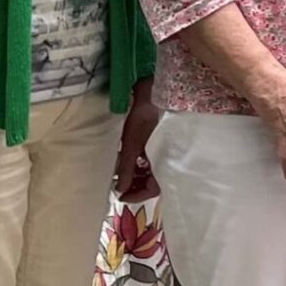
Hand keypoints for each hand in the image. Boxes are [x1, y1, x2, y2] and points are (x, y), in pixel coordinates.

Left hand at [115, 80, 161, 198]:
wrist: (157, 90)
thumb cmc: (146, 118)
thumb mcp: (133, 144)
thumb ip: (126, 168)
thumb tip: (120, 190)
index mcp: (166, 162)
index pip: (154, 189)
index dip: (137, 195)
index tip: (120, 195)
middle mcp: (168, 157)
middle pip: (153, 180)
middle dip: (134, 184)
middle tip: (117, 183)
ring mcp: (164, 147)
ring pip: (150, 168)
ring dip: (135, 172)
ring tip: (118, 170)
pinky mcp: (159, 137)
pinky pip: (150, 156)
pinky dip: (138, 160)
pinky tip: (126, 156)